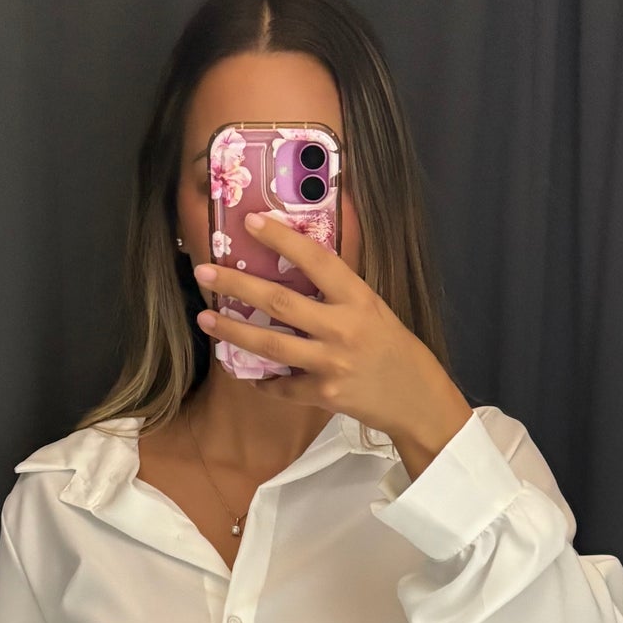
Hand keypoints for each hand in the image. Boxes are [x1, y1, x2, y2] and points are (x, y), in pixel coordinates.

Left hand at [196, 214, 472, 481]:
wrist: (418, 401)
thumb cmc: (394, 350)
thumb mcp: (374, 310)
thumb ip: (338, 294)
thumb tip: (295, 272)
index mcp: (359, 299)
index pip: (316, 260)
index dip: (282, 238)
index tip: (251, 221)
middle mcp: (343, 328)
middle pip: (279, 302)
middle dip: (237, 284)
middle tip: (205, 271)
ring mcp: (332, 363)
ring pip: (270, 345)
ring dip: (232, 331)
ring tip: (205, 318)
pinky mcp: (324, 394)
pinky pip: (282, 387)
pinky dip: (264, 382)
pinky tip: (251, 375)